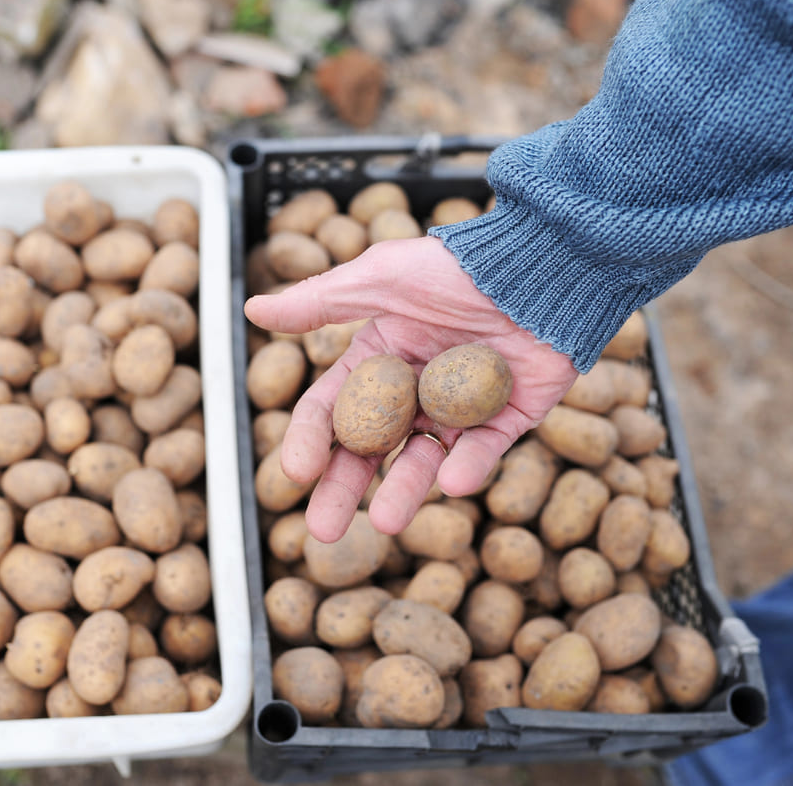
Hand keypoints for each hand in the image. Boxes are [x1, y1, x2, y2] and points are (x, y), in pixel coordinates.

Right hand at [244, 235, 577, 542]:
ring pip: (425, 458)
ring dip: (404, 491)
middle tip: (322, 531)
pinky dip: (469, 466)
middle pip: (370, 449)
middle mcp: (415, 389)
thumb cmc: (455, 264)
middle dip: (344, 489)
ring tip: (385, 523)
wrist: (540, 262)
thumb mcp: (380, 278)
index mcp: (380, 357)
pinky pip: (485, 449)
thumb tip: (252, 310)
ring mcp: (461, 408)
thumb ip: (320, 302)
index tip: (295, 472)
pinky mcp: (510, 417)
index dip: (310, 440)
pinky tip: (452, 480)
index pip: (332, 408)